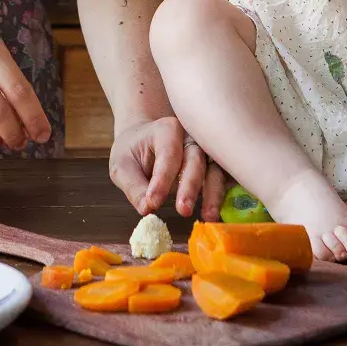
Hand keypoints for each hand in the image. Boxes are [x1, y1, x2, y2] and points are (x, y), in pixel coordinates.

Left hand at [109, 116, 225, 219]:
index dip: (162, 179)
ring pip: (215, 168)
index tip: (153, 202)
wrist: (145, 139)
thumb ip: (134, 187)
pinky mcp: (213, 164)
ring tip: (209, 216)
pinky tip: (218, 209)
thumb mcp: (122, 165)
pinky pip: (224, 176)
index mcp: (167, 129)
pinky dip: (223, 191)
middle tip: (184, 210)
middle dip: (191, 185)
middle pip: (196, 159)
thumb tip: (147, 209)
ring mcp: (206, 150)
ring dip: (213, 192)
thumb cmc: (134, 150)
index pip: (168, 153)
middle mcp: (191, 137)